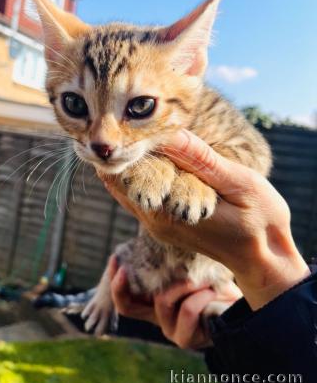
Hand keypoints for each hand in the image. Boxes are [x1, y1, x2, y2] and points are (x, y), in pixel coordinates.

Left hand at [103, 130, 309, 309]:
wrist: (264, 259)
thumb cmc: (260, 220)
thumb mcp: (239, 184)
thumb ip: (202, 160)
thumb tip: (171, 134)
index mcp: (167, 212)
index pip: (127, 175)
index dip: (124, 146)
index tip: (124, 123)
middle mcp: (154, 221)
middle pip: (119, 182)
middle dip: (121, 153)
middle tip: (120, 123)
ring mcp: (157, 225)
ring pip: (126, 190)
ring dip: (130, 164)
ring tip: (132, 134)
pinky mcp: (164, 225)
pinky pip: (140, 198)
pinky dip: (141, 176)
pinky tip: (150, 157)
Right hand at [108, 256, 241, 348]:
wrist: (240, 305)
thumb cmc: (216, 282)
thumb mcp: (188, 264)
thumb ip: (169, 255)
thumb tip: (154, 222)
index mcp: (154, 301)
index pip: (125, 296)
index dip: (115, 279)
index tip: (115, 258)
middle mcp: (157, 316)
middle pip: (125, 307)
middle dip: (120, 286)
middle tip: (122, 267)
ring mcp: (169, 329)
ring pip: (161, 301)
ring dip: (182, 284)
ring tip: (200, 278)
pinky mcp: (185, 339)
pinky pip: (186, 310)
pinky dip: (199, 296)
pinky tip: (212, 291)